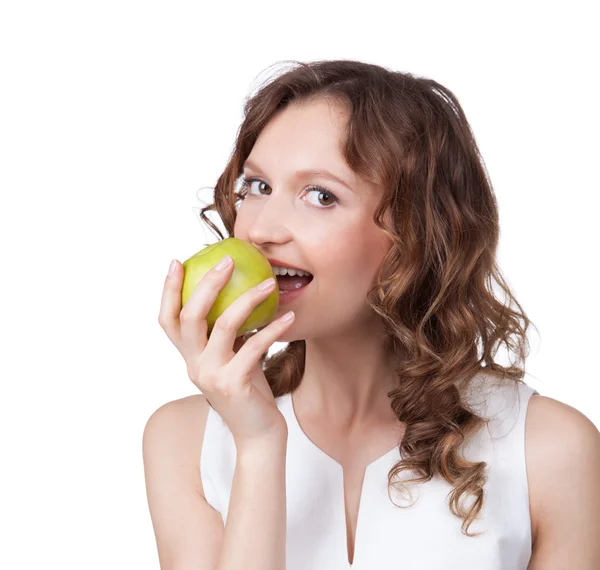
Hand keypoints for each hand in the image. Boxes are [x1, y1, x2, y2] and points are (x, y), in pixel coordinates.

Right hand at [158, 256, 293, 445]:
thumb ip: (228, 334)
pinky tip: (289, 317)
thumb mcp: (232, 358)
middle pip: (190, 316)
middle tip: (227, 261)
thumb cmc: (248, 390)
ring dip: (248, 299)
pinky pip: (254, 346)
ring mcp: (211, 376)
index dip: (168, 291)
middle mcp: (193, 365)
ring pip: (223, 325)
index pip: (168, 320)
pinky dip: (273, 328)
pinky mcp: (233, 384)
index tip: (177, 261)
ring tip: (269, 283)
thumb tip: (240, 292)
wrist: (257, 433)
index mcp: (189, 357)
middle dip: (206, 284)